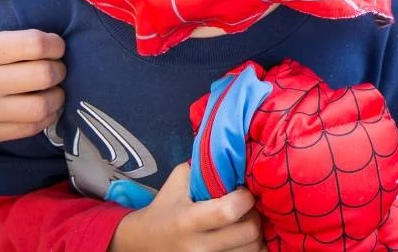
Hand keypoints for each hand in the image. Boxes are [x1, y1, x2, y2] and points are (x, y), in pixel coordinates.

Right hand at [0, 0, 66, 142]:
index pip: (35, 44)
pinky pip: (33, 127)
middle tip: (56, 64)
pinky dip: (47, 115)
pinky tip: (43, 101)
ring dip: (57, 94)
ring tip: (53, 84)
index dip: (54, 42)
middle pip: (44, 75)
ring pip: (41, 106)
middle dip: (59, 67)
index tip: (54, 43)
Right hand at [109, 163, 265, 251]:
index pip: (229, 211)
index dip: (245, 198)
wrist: (143, 241)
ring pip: (251, 251)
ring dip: (254, 235)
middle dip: (255, 216)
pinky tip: (241, 238)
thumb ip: (205, 168)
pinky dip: (249, 249)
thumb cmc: (166, 205)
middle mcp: (197, 247)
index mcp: (187, 220)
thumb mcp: (179, 180)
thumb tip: (236, 155)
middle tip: (248, 209)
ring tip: (245, 223)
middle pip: (247, 234)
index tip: (242, 191)